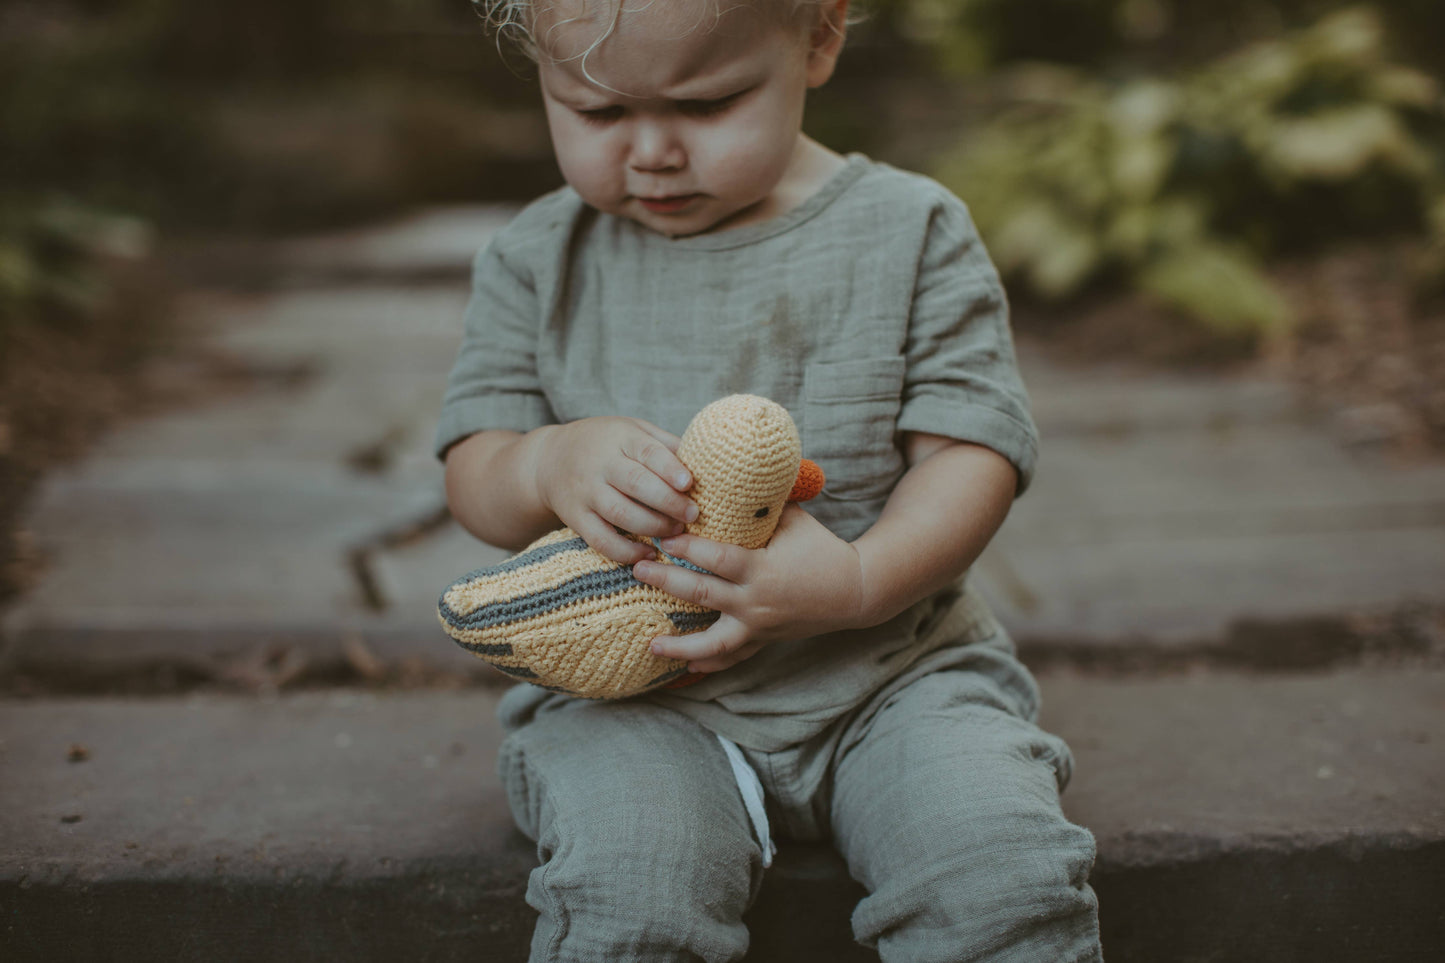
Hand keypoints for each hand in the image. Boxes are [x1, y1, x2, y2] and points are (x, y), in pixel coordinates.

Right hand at [533, 417, 697, 563]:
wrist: (549, 459)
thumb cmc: (605, 444)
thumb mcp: (632, 430)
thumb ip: (665, 445)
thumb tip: (706, 462)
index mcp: (620, 438)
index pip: (647, 452)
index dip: (669, 468)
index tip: (690, 483)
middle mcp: (600, 464)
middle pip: (636, 483)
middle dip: (668, 502)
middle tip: (693, 515)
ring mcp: (585, 492)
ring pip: (620, 513)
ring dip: (652, 526)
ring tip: (676, 531)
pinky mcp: (575, 518)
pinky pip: (600, 539)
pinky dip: (625, 551)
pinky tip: (648, 552)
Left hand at [632, 505, 864, 672]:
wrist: (855, 591)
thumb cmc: (822, 549)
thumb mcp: (794, 520)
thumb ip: (760, 505)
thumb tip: (730, 475)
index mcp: (762, 570)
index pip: (717, 559)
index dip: (688, 548)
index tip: (662, 537)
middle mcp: (756, 602)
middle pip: (702, 594)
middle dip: (667, 582)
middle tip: (638, 570)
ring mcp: (759, 627)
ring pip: (713, 641)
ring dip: (680, 644)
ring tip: (650, 642)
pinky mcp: (763, 640)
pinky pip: (732, 657)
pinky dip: (708, 662)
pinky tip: (684, 663)